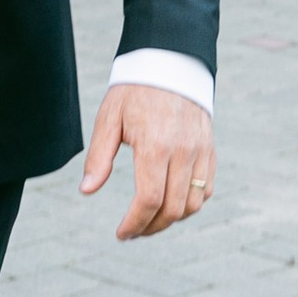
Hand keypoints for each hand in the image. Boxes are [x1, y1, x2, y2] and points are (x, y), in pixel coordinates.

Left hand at [80, 84, 213, 240]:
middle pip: (173, 209)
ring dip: (172, 220)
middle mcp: (183, 151)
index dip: (135, 224)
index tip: (121, 234)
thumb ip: (99, 157)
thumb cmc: (134, 90)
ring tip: (150, 222)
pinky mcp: (210, 149)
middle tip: (133, 232)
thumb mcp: (109, 118)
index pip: (150, 200)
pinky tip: (171, 204)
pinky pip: (207, 188)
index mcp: (155, 145)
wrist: (169, 62)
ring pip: (194, 203)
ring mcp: (200, 151)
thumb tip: (87, 190)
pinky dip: (191, 204)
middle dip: (151, 228)